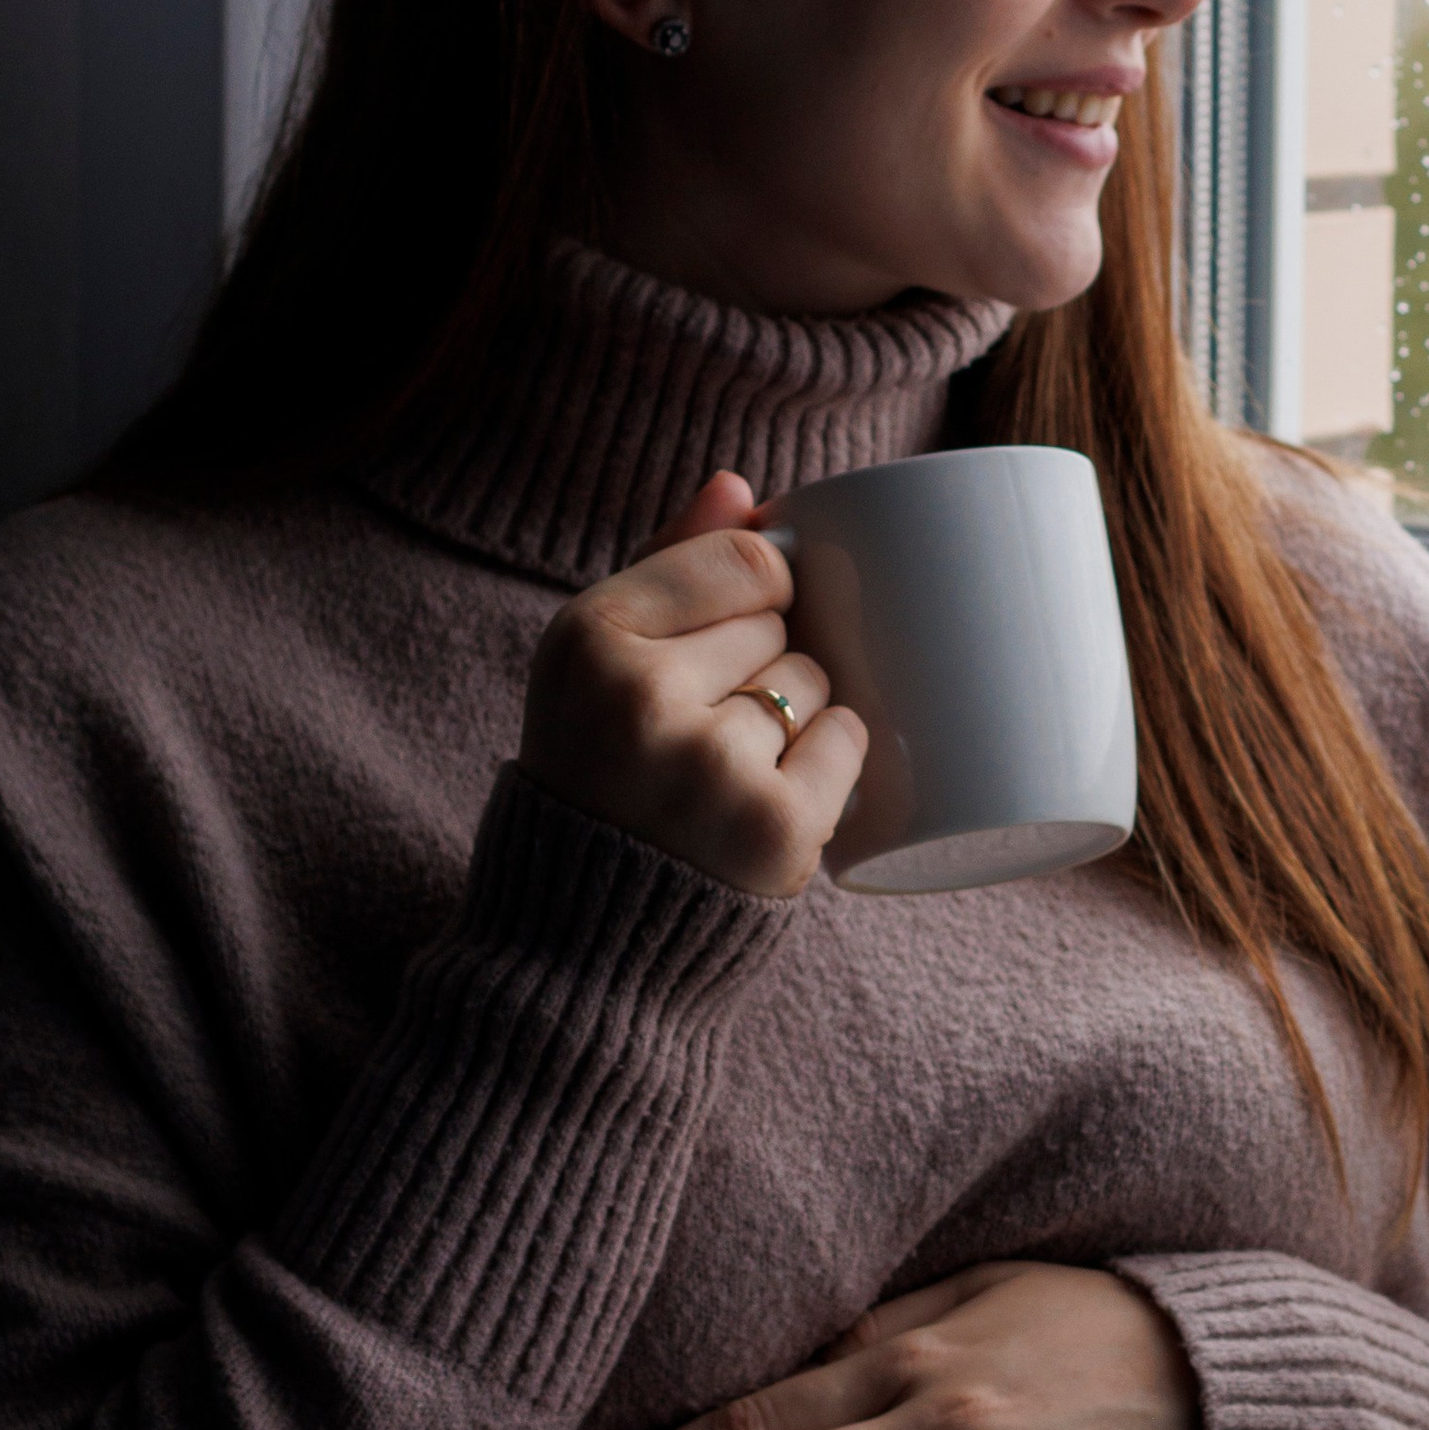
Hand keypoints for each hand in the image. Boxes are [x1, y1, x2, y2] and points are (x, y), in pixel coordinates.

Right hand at [518, 471, 865, 897]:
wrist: (579, 944)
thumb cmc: (599, 778)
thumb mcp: (598, 663)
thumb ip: (667, 563)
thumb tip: (741, 485)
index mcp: (588, 637)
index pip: (746, 559)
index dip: (760, 593)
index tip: (731, 635)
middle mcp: (643, 694)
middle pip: (784, 624)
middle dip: (766, 665)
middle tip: (704, 728)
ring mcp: (712, 763)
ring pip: (818, 683)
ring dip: (797, 718)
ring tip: (728, 769)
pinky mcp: (773, 828)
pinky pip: (849, 744)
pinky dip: (830, 768)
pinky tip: (771, 798)